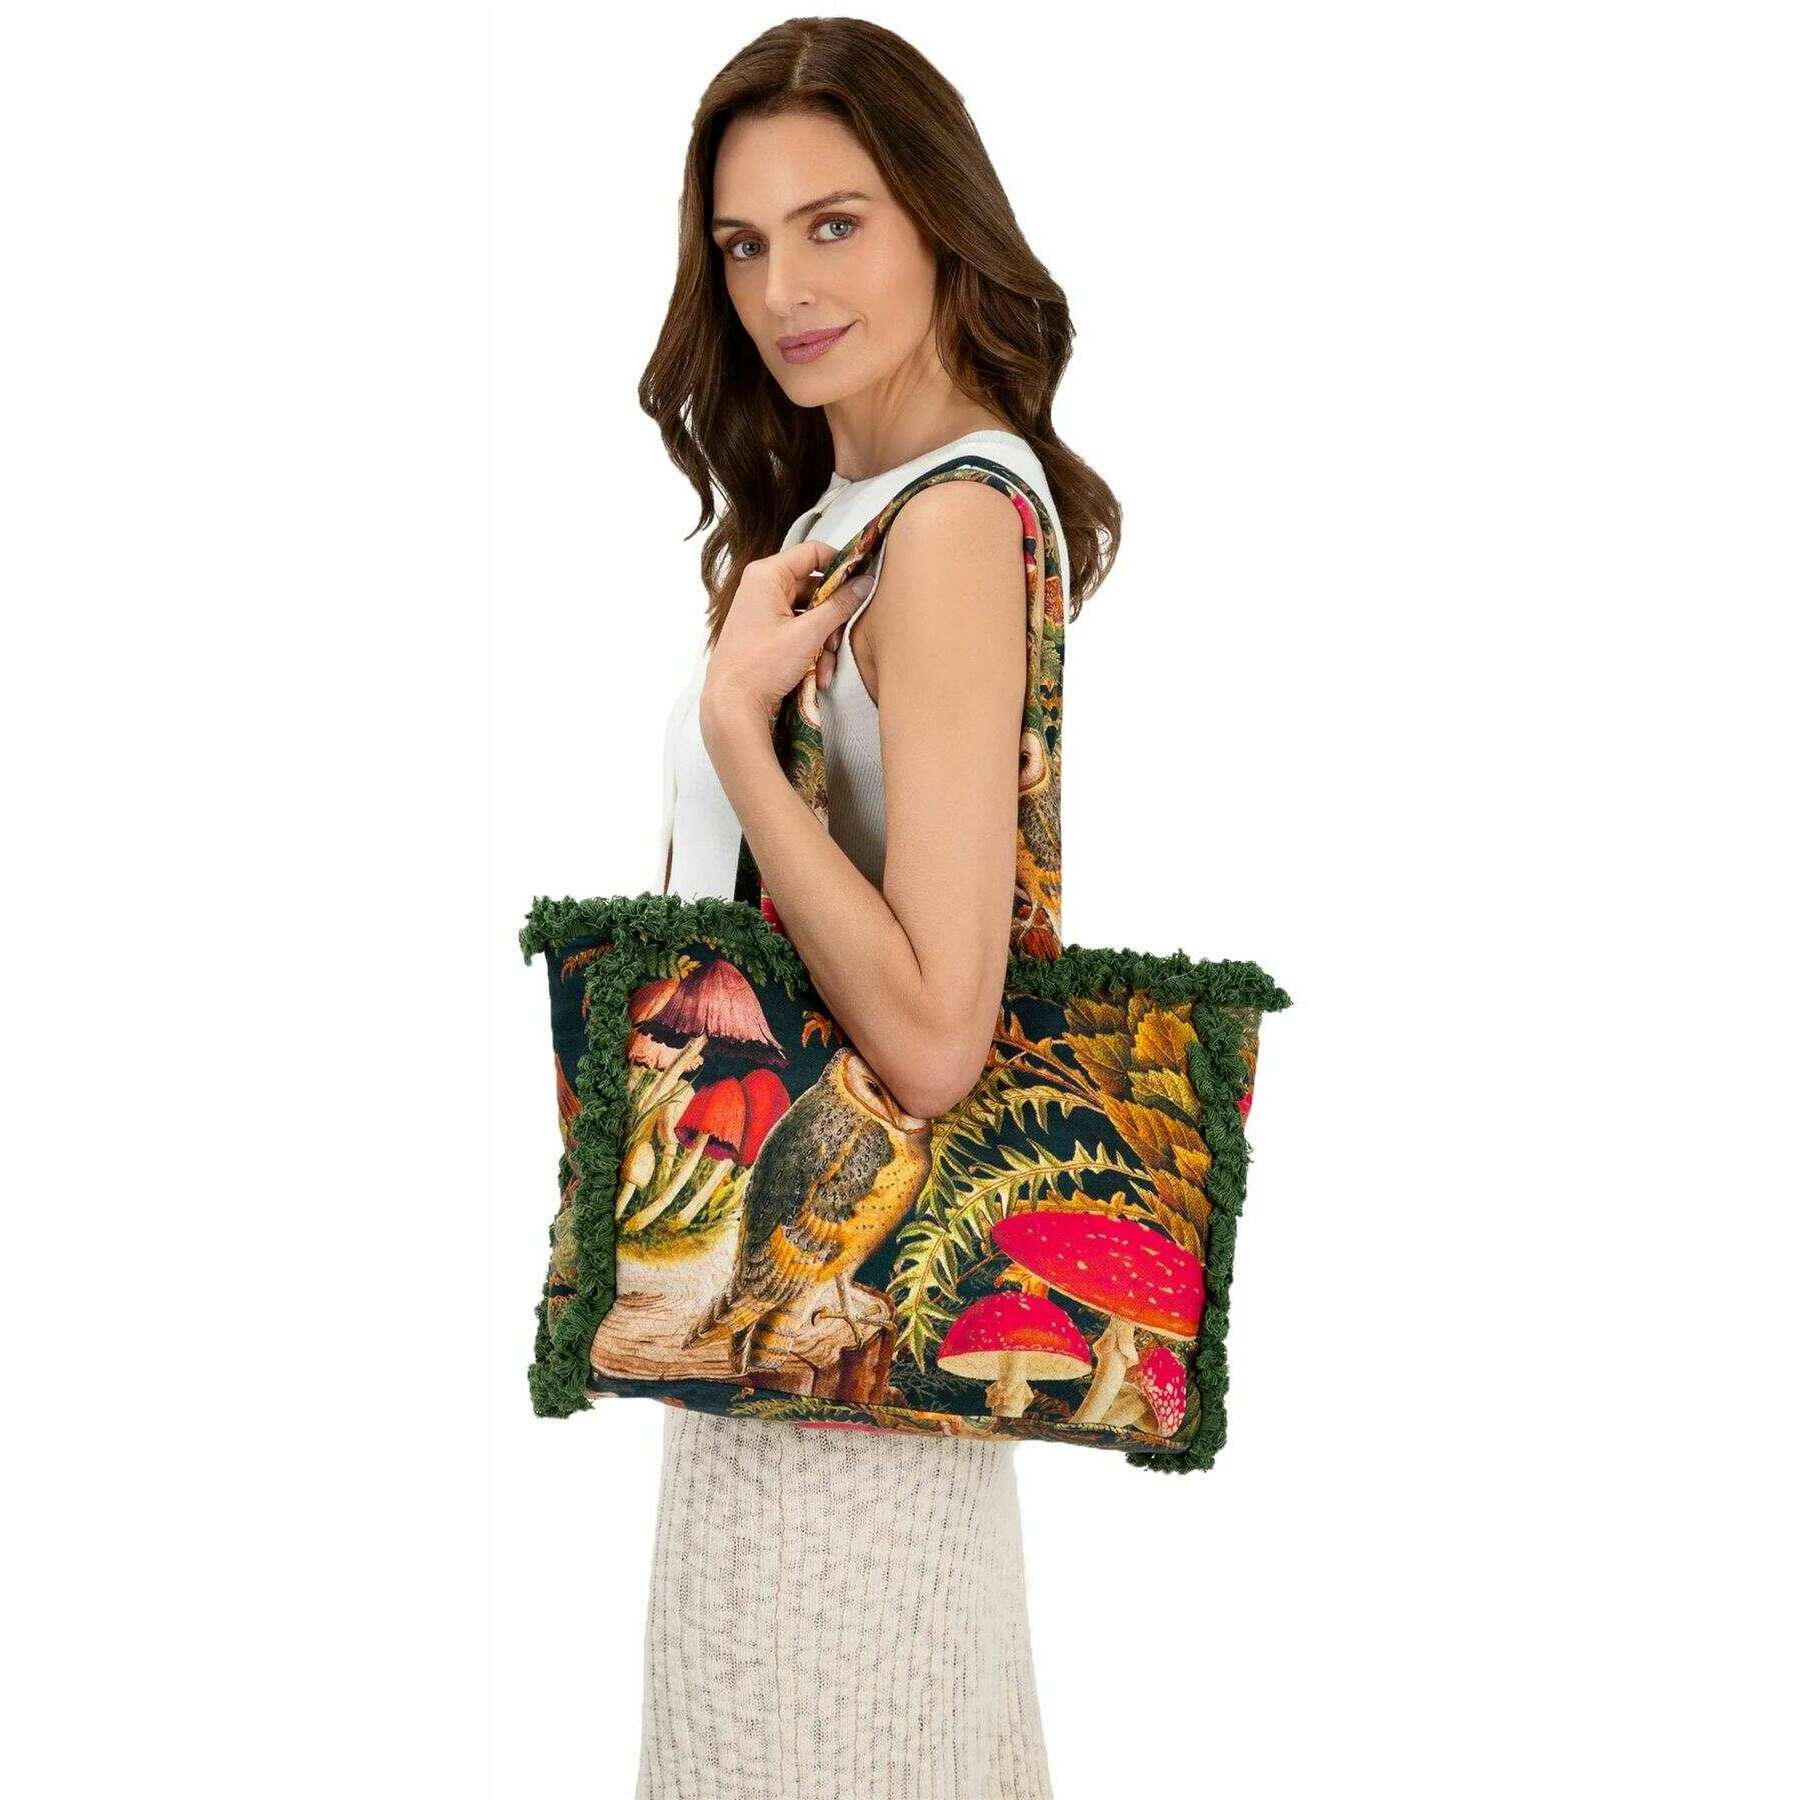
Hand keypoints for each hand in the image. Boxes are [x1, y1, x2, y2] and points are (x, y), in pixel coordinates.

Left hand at [700, 540, 873, 738]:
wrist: (732, 704)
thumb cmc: (760, 666)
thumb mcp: (808, 634)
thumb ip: (840, 606)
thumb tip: (864, 583)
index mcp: (767, 575)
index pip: (814, 552)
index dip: (840, 565)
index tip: (861, 582)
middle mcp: (763, 587)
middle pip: (814, 588)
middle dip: (832, 617)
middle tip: (838, 639)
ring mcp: (763, 610)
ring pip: (809, 614)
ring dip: (824, 640)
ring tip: (824, 665)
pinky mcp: (766, 632)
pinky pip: (798, 631)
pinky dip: (811, 650)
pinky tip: (817, 673)